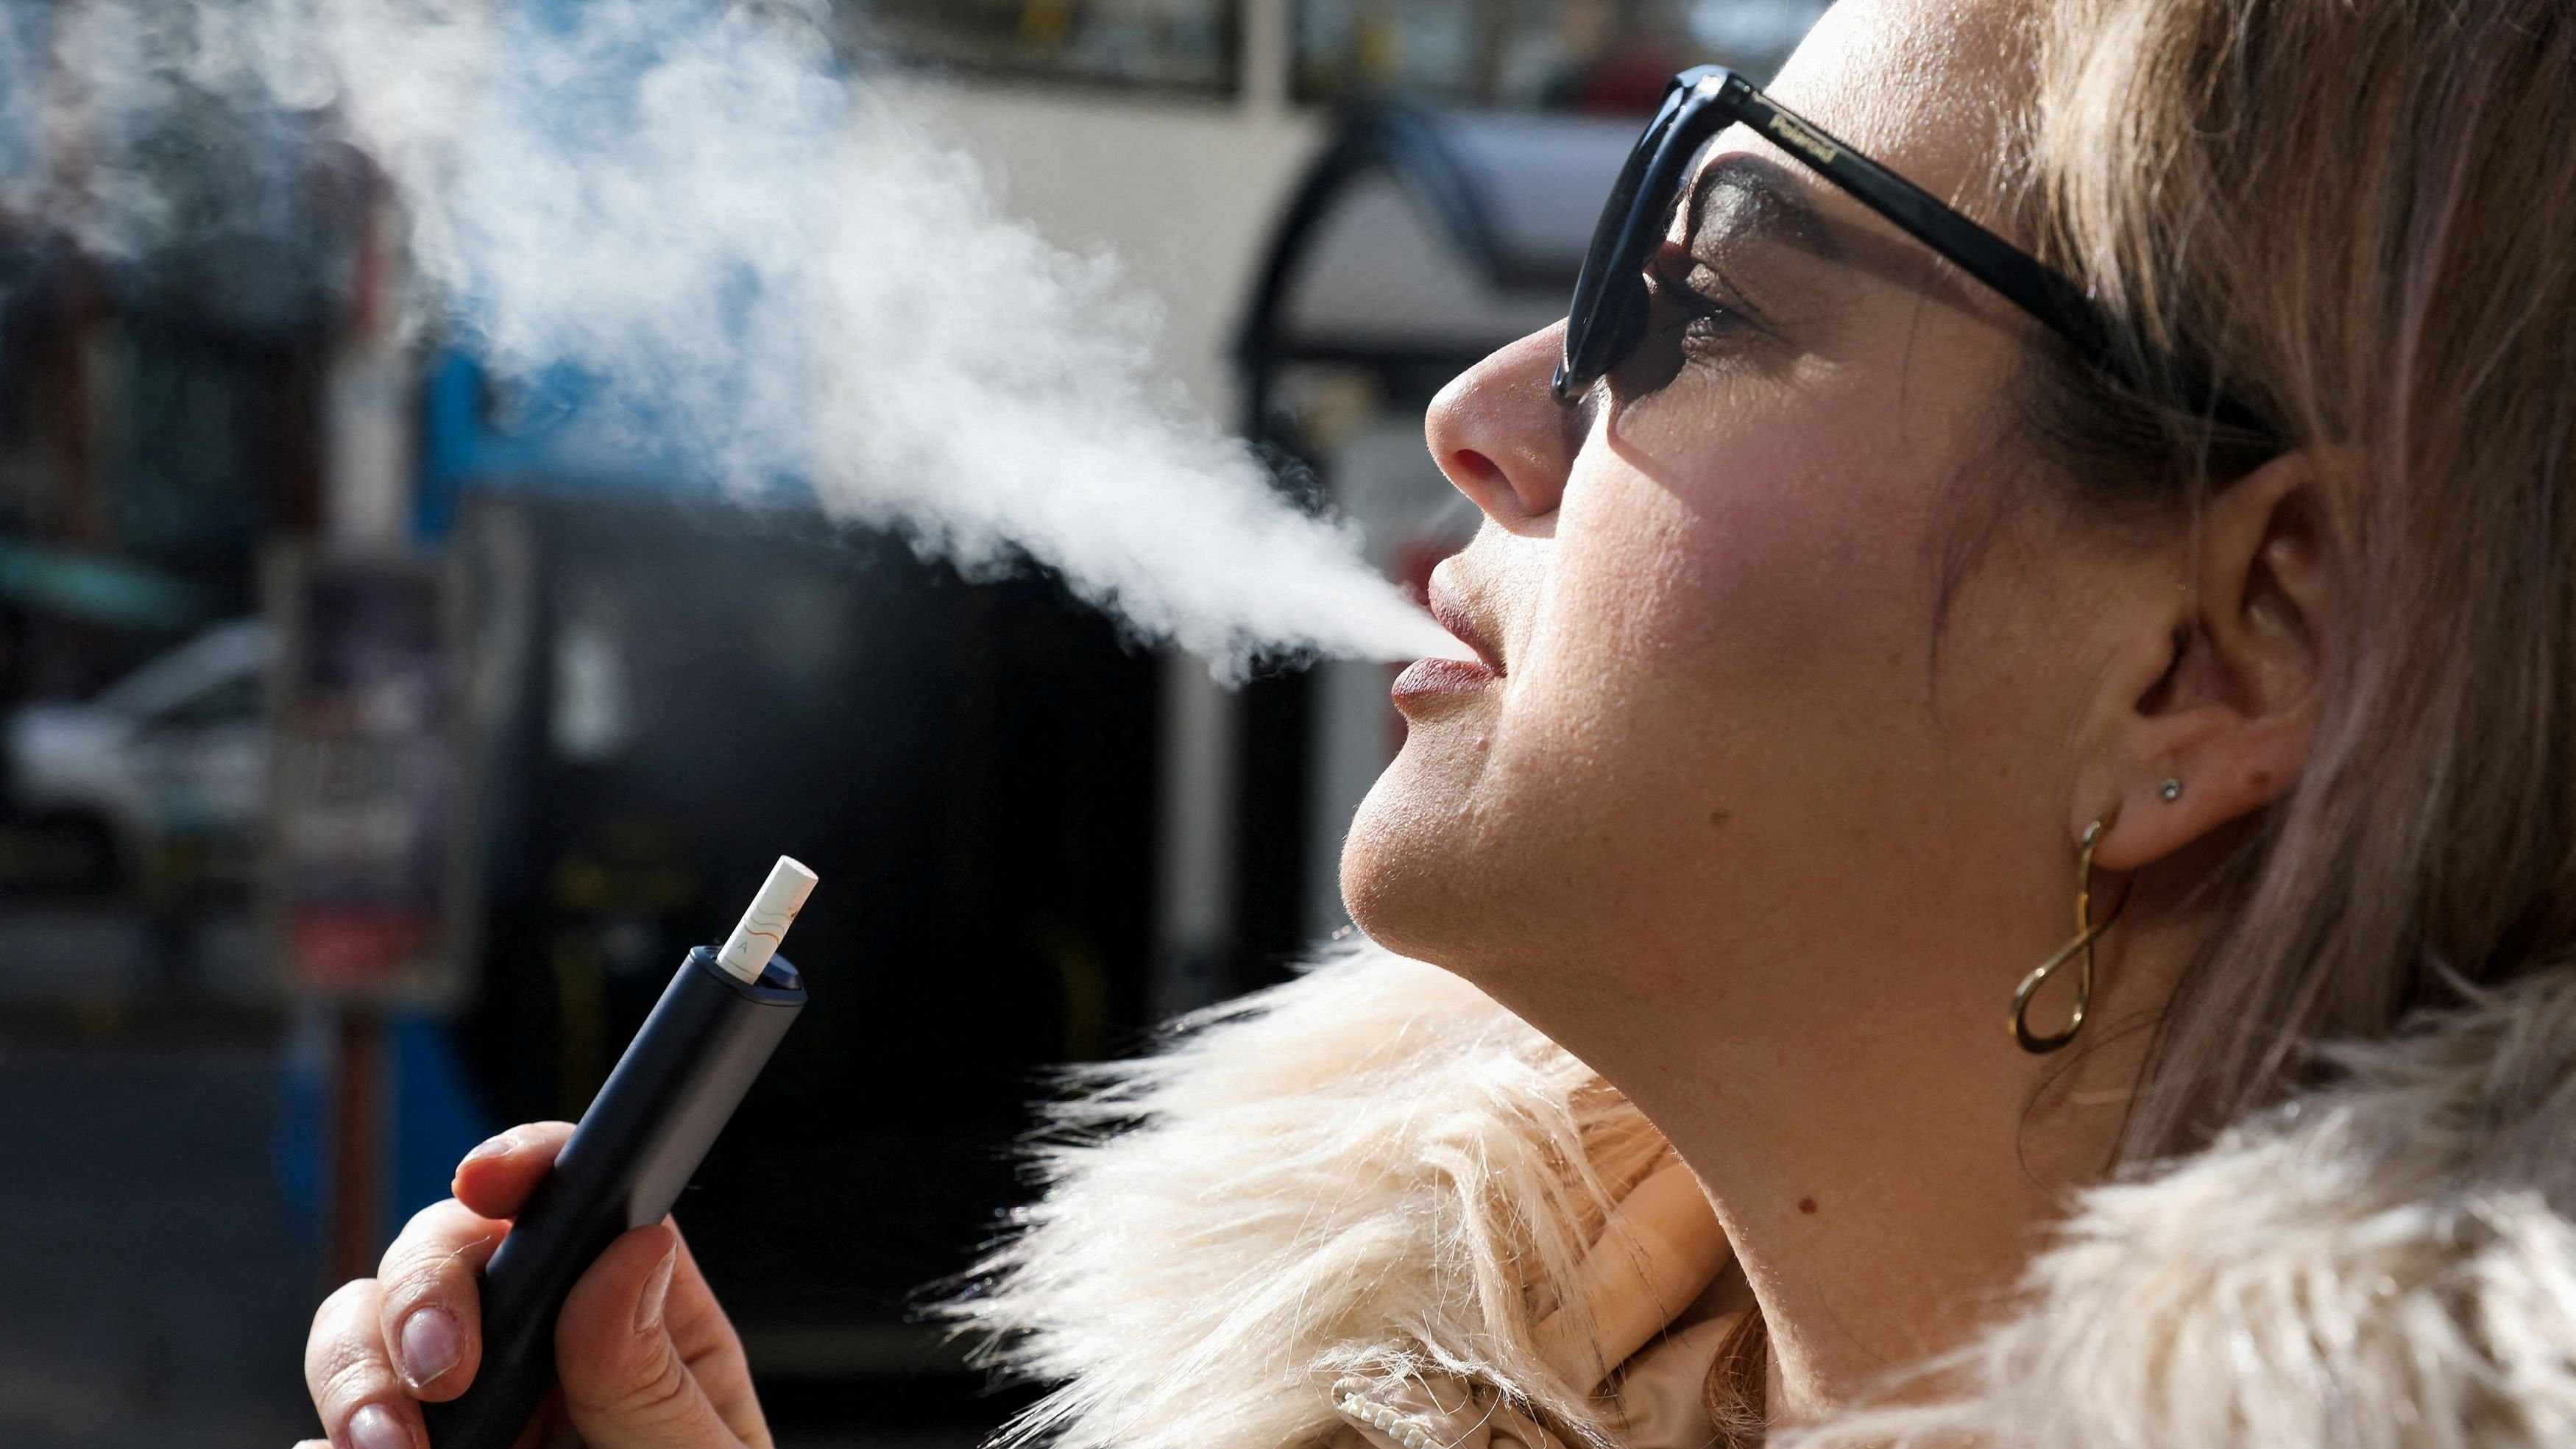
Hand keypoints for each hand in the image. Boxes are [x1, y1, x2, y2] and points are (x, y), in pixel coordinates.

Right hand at [299, 1122, 772, 1448]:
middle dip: (419, 1293)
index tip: (489, 1182)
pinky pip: (319, 1436)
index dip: (521, 1163)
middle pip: (441, 1250)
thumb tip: (633, 1251)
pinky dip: (318, 1446)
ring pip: (358, 1329)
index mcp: (627, 1316)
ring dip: (356, 1375)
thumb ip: (656, 1378)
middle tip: (441, 1377)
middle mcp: (531, 1340)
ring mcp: (454, 1402)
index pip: (568, 1199)